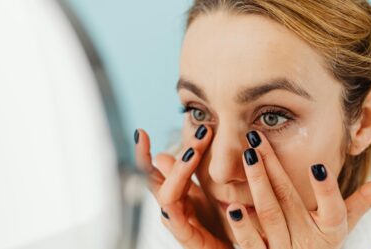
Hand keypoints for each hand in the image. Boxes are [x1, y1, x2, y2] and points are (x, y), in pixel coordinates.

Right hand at [134, 125, 232, 248]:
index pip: (153, 169)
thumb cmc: (215, 221)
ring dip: (179, 171)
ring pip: (167, 193)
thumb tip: (162, 155)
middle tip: (202, 133)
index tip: (140, 132)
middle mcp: (170, 205)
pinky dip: (173, 206)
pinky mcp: (185, 236)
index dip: (144, 153)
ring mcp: (175, 220)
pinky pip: (175, 219)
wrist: (230, 247)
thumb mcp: (201, 191)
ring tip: (194, 152)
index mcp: (174, 192)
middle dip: (179, 152)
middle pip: (160, 177)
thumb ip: (185, 174)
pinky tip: (177, 195)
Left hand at [226, 130, 370, 248]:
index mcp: (329, 229)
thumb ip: (363, 202)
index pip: (334, 209)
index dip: (327, 190)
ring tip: (247, 157)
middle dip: (274, 168)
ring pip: (270, 215)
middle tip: (257, 138)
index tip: (317, 166)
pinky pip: (251, 243)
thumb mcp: (342, 224)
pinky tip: (230, 206)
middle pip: (291, 201)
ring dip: (258, 185)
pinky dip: (242, 227)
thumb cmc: (321, 241)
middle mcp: (307, 240)